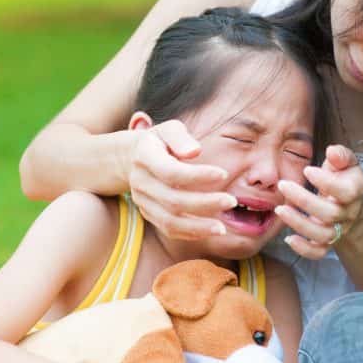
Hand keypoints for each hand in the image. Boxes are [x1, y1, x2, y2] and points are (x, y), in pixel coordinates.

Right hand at [127, 119, 236, 239]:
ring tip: (222, 228)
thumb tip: (195, 151)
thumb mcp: (169, 130)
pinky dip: (190, 233)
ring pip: (169, 221)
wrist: (131, 158)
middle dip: (205, 203)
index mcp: (145, 156)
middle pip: (172, 200)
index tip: (224, 174)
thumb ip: (181, 138)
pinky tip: (209, 231)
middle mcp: (140, 181)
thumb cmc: (160, 141)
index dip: (198, 175)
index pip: (171, 171)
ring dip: (198, 227)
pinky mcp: (147, 213)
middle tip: (232, 202)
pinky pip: (168, 229)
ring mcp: (142, 201)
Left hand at [274, 144, 362, 258]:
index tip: (307, 169)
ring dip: (299, 224)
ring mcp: (337, 230)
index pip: (344, 191)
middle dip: (304, 200)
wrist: (348, 203)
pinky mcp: (327, 242)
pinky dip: (303, 250)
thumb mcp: (345, 162)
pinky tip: (287, 238)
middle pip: (329, 214)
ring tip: (279, 209)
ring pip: (322, 235)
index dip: (325, 182)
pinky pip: (318, 252)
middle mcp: (347, 214)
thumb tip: (332, 152)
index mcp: (354, 192)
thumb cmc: (342, 177)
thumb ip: (341, 155)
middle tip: (282, 184)